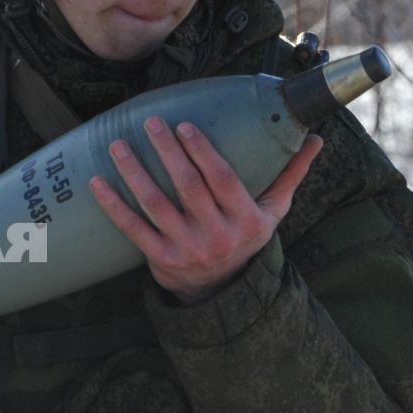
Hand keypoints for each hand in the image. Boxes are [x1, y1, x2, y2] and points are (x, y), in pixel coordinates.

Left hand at [89, 117, 322, 304]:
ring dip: (134, 173)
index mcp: (246, 219)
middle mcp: (217, 234)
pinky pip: (132, 229)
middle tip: (150, 123)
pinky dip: (113, 205)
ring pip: (156, 204)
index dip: (202, 152)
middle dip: (167, 152)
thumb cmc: (245, 237)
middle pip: (188, 187)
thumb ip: (289, 174)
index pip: (222, 179)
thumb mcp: (272, 211)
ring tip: (118, 145)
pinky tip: (96, 182)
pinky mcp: (160, 259)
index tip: (184, 126)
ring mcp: (186, 247)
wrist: (222, 289)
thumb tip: (316, 138)